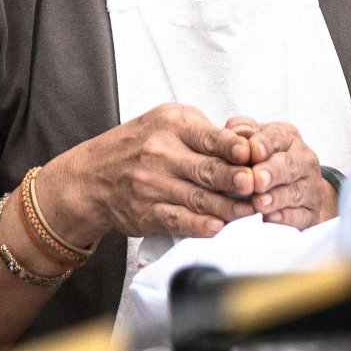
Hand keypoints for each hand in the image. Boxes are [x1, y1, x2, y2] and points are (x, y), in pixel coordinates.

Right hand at [40, 102, 253, 244]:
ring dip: (228, 207)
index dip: (233, 147)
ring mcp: (152, 184)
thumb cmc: (139, 145)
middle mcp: (160, 153)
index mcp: (171, 125)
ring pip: (198, 198)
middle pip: (207, 169)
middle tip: (258, 185)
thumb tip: (250, 145)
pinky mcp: (146, 212)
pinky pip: (177, 220)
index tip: (252, 154)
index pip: (209, 137)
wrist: (92, 175)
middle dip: (236, 179)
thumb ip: (206, 132)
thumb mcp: (169, 122)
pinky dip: (199, 225)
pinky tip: (217, 228)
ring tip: (251, 211)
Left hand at [221, 116, 336, 228]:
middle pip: (288, 165)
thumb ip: (242, 131)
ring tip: (259, 203)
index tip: (252, 151)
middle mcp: (303, 159)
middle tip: (256, 180)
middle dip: (272, 172)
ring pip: (294, 192)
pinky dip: (284, 219)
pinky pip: (299, 216)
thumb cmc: (263, 159)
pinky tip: (269, 219)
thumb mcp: (252, 139)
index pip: (276, 137)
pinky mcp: (310, 213)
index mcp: (287, 136)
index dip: (264, 144)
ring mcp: (310, 187)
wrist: (293, 187)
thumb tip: (236, 131)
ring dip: (276, 198)